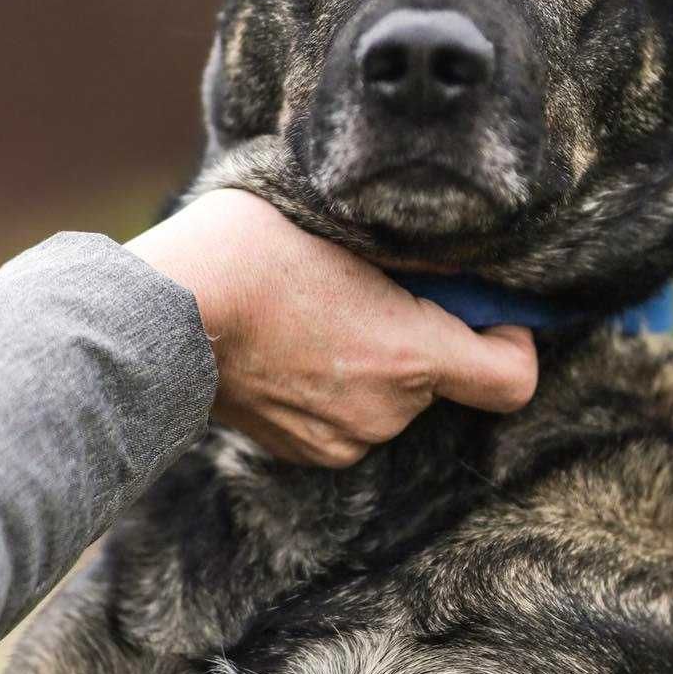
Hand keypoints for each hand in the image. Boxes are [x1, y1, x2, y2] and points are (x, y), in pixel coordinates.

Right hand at [126, 190, 536, 467]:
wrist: (159, 315)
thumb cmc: (247, 250)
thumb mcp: (343, 222)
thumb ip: (412, 251)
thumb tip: (452, 256)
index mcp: (412, 354)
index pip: (512, 379)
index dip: (512, 341)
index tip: (485, 311)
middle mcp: (386, 411)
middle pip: (440, 377)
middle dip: (421, 333)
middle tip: (370, 284)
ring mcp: (340, 439)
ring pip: (388, 395)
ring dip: (370, 358)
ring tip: (314, 311)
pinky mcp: (301, 451)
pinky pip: (345, 417)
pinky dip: (332, 385)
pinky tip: (287, 344)